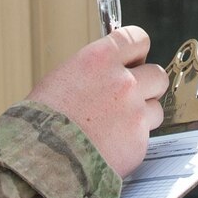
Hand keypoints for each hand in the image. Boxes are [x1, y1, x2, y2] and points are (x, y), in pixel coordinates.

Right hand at [27, 26, 166, 177]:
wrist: (41, 159)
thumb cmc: (41, 120)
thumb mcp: (62, 78)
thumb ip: (94, 71)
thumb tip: (109, 72)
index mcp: (100, 59)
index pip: (138, 38)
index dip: (136, 51)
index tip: (134, 59)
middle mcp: (123, 82)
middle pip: (157, 74)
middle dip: (146, 85)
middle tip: (128, 97)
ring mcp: (135, 112)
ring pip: (155, 108)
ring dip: (141, 116)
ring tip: (115, 127)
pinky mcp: (139, 142)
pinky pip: (145, 137)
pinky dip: (131, 142)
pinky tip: (110, 146)